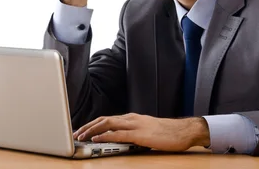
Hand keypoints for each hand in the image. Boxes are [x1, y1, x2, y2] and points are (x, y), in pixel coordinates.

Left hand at [72, 113, 210, 151]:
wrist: (183, 131)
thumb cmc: (168, 133)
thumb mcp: (146, 131)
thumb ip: (133, 133)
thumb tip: (121, 140)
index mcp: (132, 118)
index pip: (107, 118)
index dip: (92, 124)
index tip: (82, 130)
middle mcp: (131, 118)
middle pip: (104, 119)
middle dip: (87, 126)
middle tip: (75, 133)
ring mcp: (135, 124)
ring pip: (107, 124)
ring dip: (91, 130)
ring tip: (80, 136)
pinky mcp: (139, 133)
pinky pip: (118, 134)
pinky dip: (105, 135)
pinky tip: (96, 139)